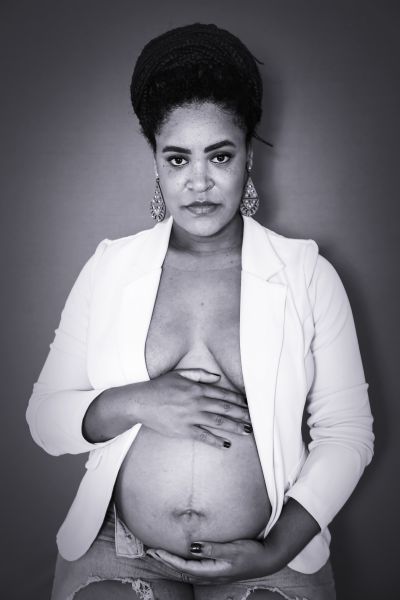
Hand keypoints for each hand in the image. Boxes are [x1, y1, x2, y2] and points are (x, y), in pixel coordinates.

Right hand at [139, 368, 250, 448]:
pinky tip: (226, 444)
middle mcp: (197, 402)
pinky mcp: (184, 430)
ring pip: (218, 422)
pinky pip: (203, 436)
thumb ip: (200, 375)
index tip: (248, 404)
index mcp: (197, 388)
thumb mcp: (180, 374)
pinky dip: (216, 441)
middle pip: (225, 408)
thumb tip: (217, 378)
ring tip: (247, 431)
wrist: (141, 402)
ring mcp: (191, 417)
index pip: (223, 394)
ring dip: (234, 427)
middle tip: (255, 419)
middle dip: (242, 414)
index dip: (238, 399)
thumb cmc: (160, 386)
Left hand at [146, 537, 281, 583]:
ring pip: (186, 571)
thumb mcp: (233, 549)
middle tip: (149, 551)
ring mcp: (214, 574)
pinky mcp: (217, 569)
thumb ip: (213, 548)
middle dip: (165, 562)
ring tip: (158, 555)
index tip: (155, 550)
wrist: (267, 560)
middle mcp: (210, 575)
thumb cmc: (252, 553)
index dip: (168, 559)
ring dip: (171, 563)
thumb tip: (193, 546)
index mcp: (212, 571)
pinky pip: (193, 568)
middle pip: (181, 571)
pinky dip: (182, 564)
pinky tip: (179, 559)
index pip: (184, 567)